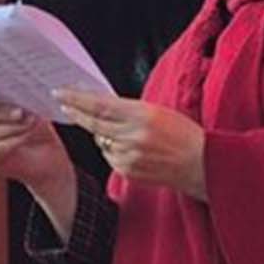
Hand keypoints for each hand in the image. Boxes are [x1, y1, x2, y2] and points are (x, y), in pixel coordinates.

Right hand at [0, 85, 74, 203]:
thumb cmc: (38, 128)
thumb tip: (22, 86)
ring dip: (11, 127)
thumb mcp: (32, 108)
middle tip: (21, 111)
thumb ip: (21, 97)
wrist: (48, 157)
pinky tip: (26, 136)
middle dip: (1, 112)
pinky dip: (13, 141)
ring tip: (30, 122)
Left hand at [54, 89, 206, 200]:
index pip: (100, 105)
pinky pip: (110, 157)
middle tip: (64, 103)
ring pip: (101, 141)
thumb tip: (102, 104)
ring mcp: (129, 156)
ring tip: (119, 129)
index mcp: (143, 115)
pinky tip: (129, 147)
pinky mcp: (128, 172)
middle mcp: (133, 136)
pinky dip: (112, 149)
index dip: (77, 99)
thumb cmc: (184, 135)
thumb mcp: (158, 112)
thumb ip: (129, 109)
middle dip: (76, 112)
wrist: (202, 165)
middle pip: (94, 123)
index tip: (62, 92)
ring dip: (101, 133)